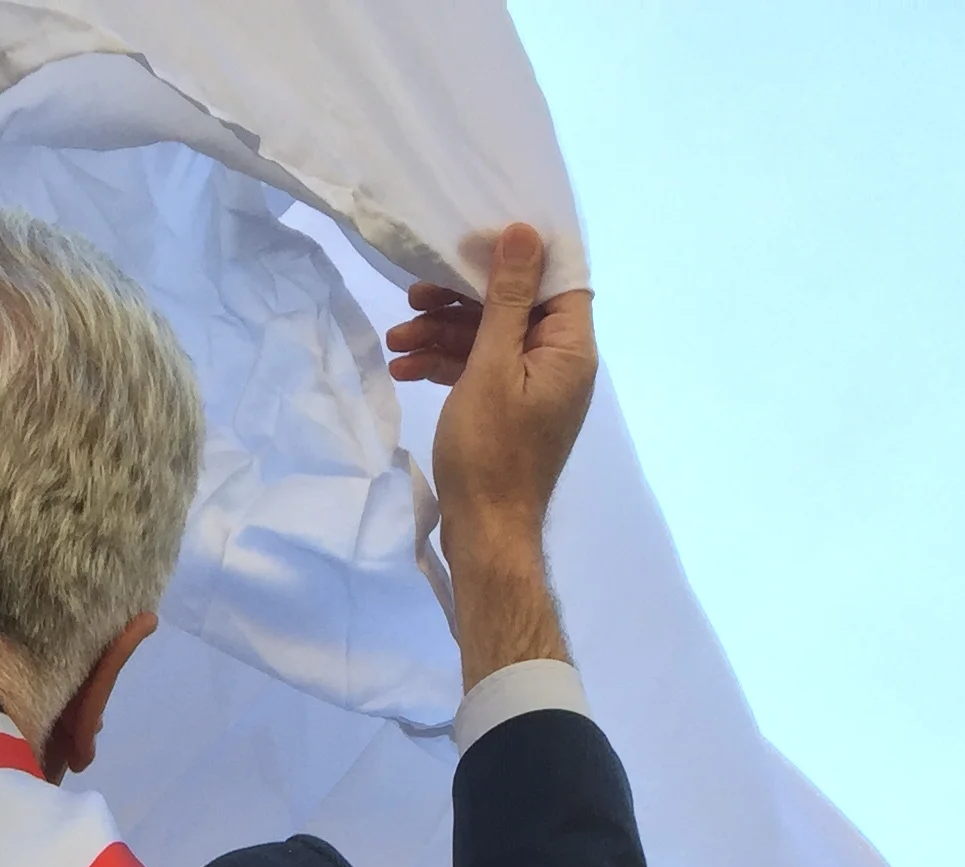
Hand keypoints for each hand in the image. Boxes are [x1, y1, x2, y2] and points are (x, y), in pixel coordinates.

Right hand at [389, 226, 596, 687]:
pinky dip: (445, 365)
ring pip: (489, 338)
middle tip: (412, 292)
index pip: (554, 275)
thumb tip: (524, 232)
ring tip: (394, 339)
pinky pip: (480, 370)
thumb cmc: (491, 454)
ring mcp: (535, 388)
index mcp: (570, 348)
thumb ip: (507, 298)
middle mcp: (560, 362)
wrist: (485, 535)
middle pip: (513, 305)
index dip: (514, 253)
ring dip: (441, 333)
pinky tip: (405, 368)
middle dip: (459, 298)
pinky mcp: (509, 409)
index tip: (469, 243)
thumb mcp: (493, 366)